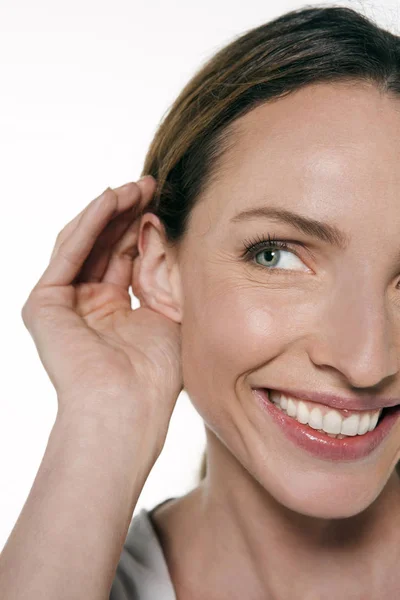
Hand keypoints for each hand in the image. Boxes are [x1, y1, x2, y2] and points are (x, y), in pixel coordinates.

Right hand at [21, 179, 182, 433]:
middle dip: (127, 213)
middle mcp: (85, 305)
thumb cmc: (156, 374)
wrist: (129, 408)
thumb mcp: (167, 310)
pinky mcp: (43, 306)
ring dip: (108, 212)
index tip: (164, 200)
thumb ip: (158, 268)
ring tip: (134, 187)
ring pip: (83, 244)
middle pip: (103, 246)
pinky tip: (110, 200)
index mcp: (112, 310)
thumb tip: (154, 225)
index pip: (124, 256)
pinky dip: (88, 225)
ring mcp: (62, 305)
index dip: (141, 226)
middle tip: (151, 184)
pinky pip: (68, 255)